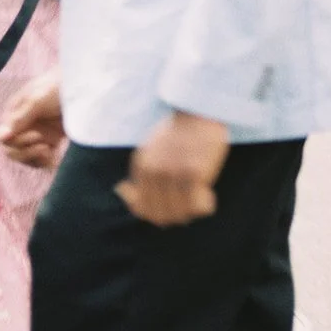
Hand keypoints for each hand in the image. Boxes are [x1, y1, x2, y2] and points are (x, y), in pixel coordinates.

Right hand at [0, 72, 65, 169]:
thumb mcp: (39, 100)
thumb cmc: (59, 87)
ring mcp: (36, 133)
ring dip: (36, 159)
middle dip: (26, 153)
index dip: (17, 142)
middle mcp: (22, 124)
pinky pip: (41, 159)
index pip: (4, 139)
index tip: (37, 136)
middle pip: (12, 151)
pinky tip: (56, 160)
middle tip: (45, 147)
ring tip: (50, 151)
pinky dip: (46, 163)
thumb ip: (19, 118)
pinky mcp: (51, 140)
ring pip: (25, 157)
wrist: (86, 86)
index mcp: (14, 113)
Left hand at [115, 111, 228, 226]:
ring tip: (200, 199)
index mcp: (141, 165)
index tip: (174, 209)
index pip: (141, 209)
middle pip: (160, 216)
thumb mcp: (150, 149)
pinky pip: (197, 205)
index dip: (157, 216)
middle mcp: (154, 172)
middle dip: (176, 218)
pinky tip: (209, 194)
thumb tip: (121, 190)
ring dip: (192, 212)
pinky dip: (204, 206)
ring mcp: (173, 173)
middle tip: (189, 208)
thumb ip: (138, 170)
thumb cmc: (178, 132)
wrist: (198, 112)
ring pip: (180, 214)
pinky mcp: (194, 173)